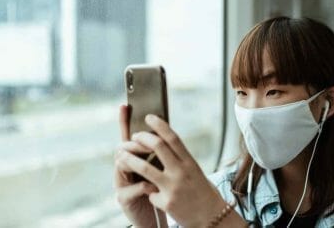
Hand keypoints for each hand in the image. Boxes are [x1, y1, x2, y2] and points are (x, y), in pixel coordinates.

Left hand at [115, 113, 229, 226]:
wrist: (212, 217)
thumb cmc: (202, 192)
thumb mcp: (194, 172)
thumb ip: (179, 160)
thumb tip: (162, 145)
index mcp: (190, 162)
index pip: (173, 138)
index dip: (159, 125)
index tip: (149, 117)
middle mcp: (182, 172)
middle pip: (158, 146)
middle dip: (142, 138)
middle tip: (134, 136)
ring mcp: (173, 187)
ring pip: (144, 167)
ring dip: (129, 159)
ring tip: (121, 156)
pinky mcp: (166, 202)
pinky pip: (149, 192)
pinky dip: (148, 192)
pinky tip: (152, 196)